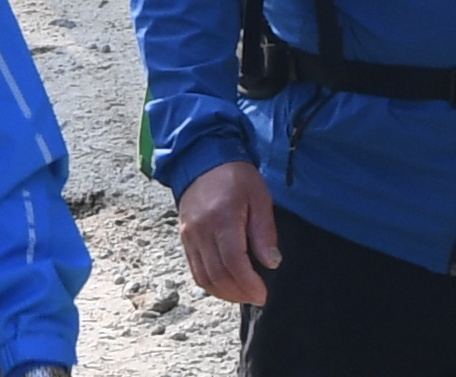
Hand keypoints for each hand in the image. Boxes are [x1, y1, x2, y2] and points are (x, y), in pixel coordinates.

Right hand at [174, 162, 281, 307]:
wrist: (202, 159)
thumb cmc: (235, 176)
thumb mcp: (259, 196)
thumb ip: (264, 231)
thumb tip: (271, 263)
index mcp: (222, 218)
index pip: (233, 261)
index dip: (248, 284)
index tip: (263, 294)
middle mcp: (201, 230)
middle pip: (217, 274)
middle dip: (239, 293)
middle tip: (256, 297)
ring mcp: (189, 236)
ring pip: (204, 277)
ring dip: (224, 293)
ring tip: (243, 295)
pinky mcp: (184, 239)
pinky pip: (195, 270)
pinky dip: (211, 284)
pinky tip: (227, 285)